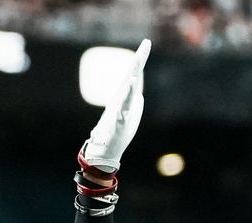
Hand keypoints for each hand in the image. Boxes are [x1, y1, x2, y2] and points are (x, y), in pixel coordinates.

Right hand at [80, 39, 150, 173]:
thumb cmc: (115, 134)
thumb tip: (137, 95)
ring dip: (134, 74)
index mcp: (125, 98)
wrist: (105, 151)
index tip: (146, 43)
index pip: (134, 75)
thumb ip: (133, 103)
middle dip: (139, 59)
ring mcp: (119, 109)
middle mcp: (121, 99)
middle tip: (147, 42)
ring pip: (127, 89)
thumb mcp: (128, 115)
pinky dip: (127, 94)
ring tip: (139, 60)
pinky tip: (131, 84)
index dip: (140, 60)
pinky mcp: (119, 121)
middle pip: (132, 76)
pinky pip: (124, 105)